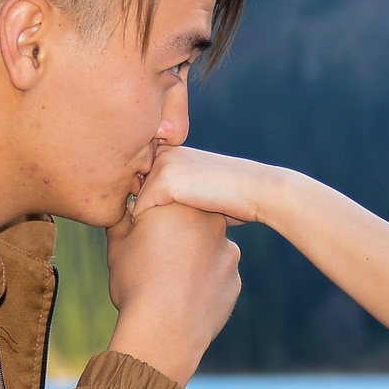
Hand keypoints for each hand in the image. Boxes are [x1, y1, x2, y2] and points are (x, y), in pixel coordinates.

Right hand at [104, 199, 238, 384]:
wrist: (164, 330)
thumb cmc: (137, 282)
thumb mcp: (117, 246)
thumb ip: (122, 220)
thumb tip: (124, 211)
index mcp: (180, 205)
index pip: (167, 201)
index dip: (151, 218)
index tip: (142, 236)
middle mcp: (212, 222)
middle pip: (192, 221)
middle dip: (176, 234)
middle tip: (155, 259)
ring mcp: (228, 252)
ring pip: (207, 249)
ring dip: (193, 258)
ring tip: (169, 283)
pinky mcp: (234, 280)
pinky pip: (216, 275)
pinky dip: (204, 282)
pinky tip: (184, 297)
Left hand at [132, 147, 276, 225]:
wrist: (255, 191)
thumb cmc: (232, 199)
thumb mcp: (198, 190)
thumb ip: (175, 194)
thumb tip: (143, 213)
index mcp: (170, 151)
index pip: (141, 183)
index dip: (144, 206)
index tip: (147, 226)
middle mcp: (163, 152)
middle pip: (133, 192)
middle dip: (139, 214)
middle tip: (148, 232)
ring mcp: (162, 164)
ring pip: (134, 202)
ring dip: (141, 222)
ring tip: (154, 235)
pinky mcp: (164, 180)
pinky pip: (139, 211)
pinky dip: (146, 227)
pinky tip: (160, 237)